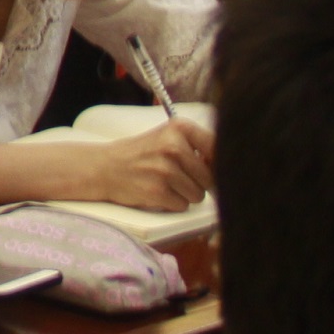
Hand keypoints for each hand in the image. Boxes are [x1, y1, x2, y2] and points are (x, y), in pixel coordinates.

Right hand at [66, 118, 212, 210]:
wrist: (105, 167)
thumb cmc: (142, 154)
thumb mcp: (168, 139)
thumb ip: (198, 148)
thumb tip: (229, 170)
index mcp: (180, 128)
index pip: (218, 149)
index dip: (218, 164)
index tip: (208, 168)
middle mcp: (173, 146)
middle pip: (210, 177)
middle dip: (198, 182)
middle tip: (175, 176)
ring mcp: (165, 169)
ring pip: (198, 194)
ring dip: (184, 194)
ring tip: (164, 183)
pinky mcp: (157, 191)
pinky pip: (182, 205)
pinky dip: (172, 203)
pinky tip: (156, 191)